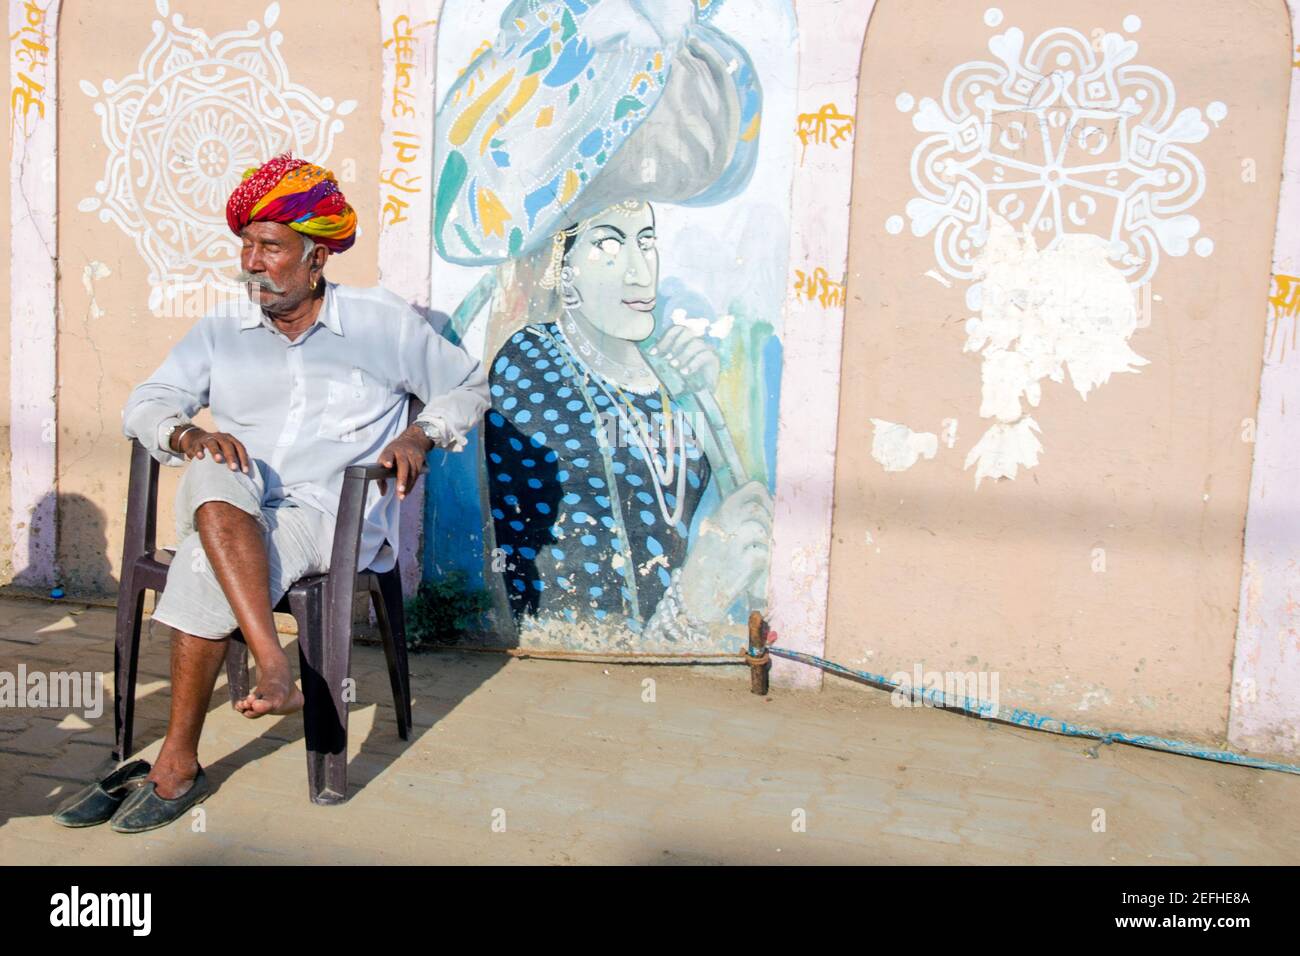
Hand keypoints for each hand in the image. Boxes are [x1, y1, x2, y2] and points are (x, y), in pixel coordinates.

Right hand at [179, 428, 249, 472]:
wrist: (196, 439)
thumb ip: (234, 460)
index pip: (240, 448)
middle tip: (234, 468)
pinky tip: (200, 457)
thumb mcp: (226, 452)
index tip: (245, 471)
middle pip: (228, 445)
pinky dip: (199, 451)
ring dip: (216, 452)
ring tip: (219, 460)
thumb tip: (245, 476)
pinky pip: (198, 446)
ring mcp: (208, 439)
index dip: (243, 459)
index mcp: (231, 440)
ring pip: (213, 443)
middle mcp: (221, 437)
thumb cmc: (217, 450)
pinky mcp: (197, 443)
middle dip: (231, 457)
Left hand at [377, 426, 433, 499]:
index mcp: (390, 451)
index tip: (388, 465)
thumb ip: (381, 475)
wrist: (413, 439)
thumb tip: (383, 492)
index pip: (388, 454)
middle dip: (402, 478)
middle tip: (400, 490)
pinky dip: (412, 483)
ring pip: (412, 471)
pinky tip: (408, 491)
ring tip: (402, 496)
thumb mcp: (385, 458)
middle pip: (403, 465)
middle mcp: (402, 452)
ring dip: (408, 485)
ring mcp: (412, 455)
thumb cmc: (395, 453)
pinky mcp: (420, 459)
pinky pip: (417, 474)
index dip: (387, 459)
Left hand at [652, 324, 719, 393]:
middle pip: (687, 332)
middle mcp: (696, 341)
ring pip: (696, 343)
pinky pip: (704, 355)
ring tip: (674, 366)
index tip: (653, 353)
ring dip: (683, 354)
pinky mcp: (713, 358)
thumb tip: (652, 356)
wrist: (700, 395)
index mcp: (685, 340)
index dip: (664, 339)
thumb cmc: (684, 380)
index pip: (676, 331)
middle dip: (674, 344)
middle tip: (666, 359)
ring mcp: (706, 348)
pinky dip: (693, 363)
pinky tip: (685, 372)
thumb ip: (664, 362)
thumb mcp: (671, 370)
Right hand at [676, 481, 772, 622]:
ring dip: (763, 541)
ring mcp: (735, 545)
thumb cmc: (708, 564)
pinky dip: (761, 561)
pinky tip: (750, 567)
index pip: (751, 489)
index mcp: (719, 515)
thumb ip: (734, 518)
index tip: (767, 506)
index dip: (764, 497)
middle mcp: (725, 526)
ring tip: (755, 551)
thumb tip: (765, 505)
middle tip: (765, 531)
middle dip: (767, 519)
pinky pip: (764, 554)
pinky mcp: (747, 564)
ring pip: (761, 531)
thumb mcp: (713, 534)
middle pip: (758, 509)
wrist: (696, 596)